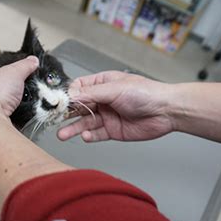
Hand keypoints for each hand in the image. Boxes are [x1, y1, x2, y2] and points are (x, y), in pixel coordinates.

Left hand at [0, 56, 38, 120]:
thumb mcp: (14, 72)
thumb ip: (24, 65)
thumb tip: (32, 60)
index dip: (1, 72)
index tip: (12, 74)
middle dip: (5, 90)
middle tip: (17, 89)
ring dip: (6, 105)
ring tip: (17, 102)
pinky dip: (8, 117)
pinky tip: (14, 115)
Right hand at [58, 71, 174, 141]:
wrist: (166, 112)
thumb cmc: (145, 93)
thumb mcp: (115, 89)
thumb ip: (91, 94)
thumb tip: (71, 95)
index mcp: (102, 84)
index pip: (78, 89)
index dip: (68, 96)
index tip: (58, 102)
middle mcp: (103, 100)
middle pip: (78, 107)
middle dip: (66, 114)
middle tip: (53, 120)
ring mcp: (107, 116)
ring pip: (84, 122)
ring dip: (73, 128)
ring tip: (62, 135)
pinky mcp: (112, 130)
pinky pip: (96, 134)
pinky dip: (89, 136)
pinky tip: (85, 136)